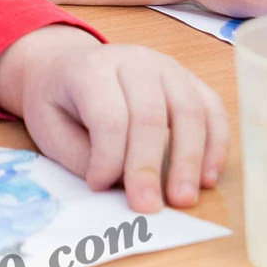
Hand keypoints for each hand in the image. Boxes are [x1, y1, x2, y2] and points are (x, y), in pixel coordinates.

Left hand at [0, 27, 226, 211]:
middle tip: (147, 207)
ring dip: (190, 159)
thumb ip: (83, 156)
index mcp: (91, 68)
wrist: (67, 65)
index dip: (107, 157)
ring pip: (189, 110)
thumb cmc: (59, 102)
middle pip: (150, 114)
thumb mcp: (50, 128)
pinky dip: (216, 143)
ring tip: (183, 199)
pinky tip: (207, 177)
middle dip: (149, 166)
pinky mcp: (189, 79)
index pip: (109, 116)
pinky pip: (212, 108)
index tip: (99, 187)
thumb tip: (122, 184)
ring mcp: (167, 66)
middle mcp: (134, 60)